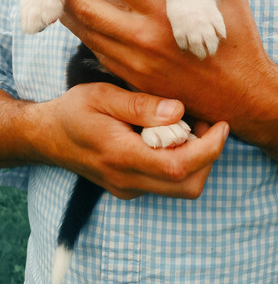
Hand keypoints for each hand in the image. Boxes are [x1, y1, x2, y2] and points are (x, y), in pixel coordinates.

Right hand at [33, 83, 227, 198]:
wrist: (49, 136)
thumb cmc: (75, 111)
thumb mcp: (102, 96)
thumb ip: (140, 105)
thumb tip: (178, 111)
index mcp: (121, 155)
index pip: (177, 167)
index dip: (209, 149)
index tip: (222, 125)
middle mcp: (128, 180)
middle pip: (187, 185)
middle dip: (209, 156)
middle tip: (207, 123)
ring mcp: (129, 188)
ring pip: (181, 188)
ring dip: (197, 160)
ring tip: (190, 126)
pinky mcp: (130, 188)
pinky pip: (168, 184)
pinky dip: (182, 163)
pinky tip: (172, 137)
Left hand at [61, 0, 272, 138]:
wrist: (240, 96)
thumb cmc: (238, 43)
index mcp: (165, 12)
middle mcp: (144, 38)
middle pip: (91, 10)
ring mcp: (137, 63)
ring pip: (90, 35)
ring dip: (71, 15)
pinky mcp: (137, 80)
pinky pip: (102, 56)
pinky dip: (88, 38)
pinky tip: (83, 28)